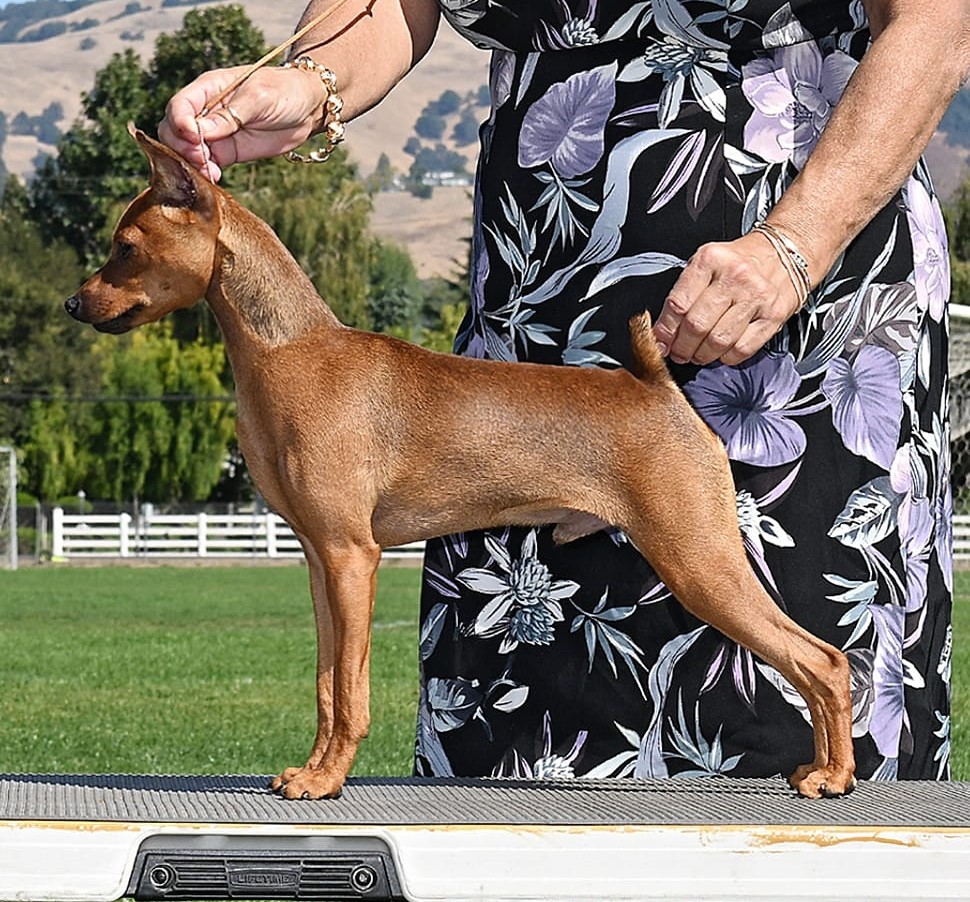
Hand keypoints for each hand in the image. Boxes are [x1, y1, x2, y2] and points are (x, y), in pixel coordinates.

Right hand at [158, 65, 325, 180]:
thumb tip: (202, 131)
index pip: (179, 105)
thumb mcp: (259, 97)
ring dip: (191, 163)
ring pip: (185, 149)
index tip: (194, 138)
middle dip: (182, 146)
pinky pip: (205, 164)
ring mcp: (214, 133)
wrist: (307, 109)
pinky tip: (214, 178)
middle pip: (173, 129)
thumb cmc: (284, 92)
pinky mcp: (226, 152)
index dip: (180, 123)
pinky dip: (204, 173)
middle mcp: (205, 110)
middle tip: (202, 159)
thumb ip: (230, 115)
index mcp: (208, 89)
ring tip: (210, 172)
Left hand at [652, 232, 805, 365]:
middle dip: (682, 347)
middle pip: (697, 325)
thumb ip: (684, 294)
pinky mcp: (774, 315)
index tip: (661, 343)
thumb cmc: (740, 261)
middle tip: (679, 353)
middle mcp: (734, 276)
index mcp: (711, 259)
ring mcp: (756, 296)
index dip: (665, 331)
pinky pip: (742, 349)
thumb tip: (663, 334)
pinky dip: (727, 357)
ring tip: (697, 355)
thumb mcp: (706, 263)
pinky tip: (721, 352)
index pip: (678, 304)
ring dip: (702, 355)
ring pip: (718, 340)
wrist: (786, 251)